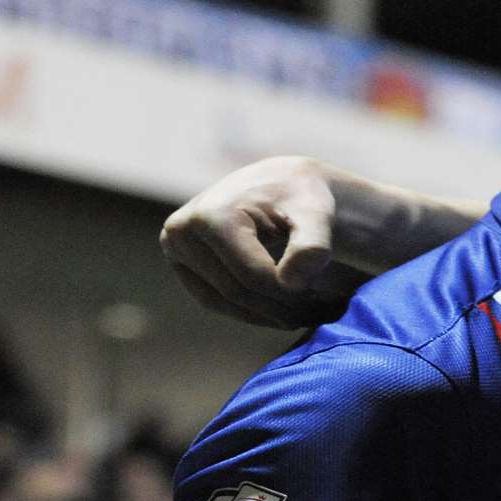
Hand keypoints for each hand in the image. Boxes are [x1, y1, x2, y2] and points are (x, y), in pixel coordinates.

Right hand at [160, 156, 362, 328]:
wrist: (282, 184)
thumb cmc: (301, 199)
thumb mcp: (316, 215)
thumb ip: (312, 245)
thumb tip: (292, 282)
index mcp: (211, 215)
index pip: (253, 276)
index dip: (292, 294)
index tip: (325, 298)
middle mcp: (181, 231)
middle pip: (235, 291)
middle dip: (280, 309)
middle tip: (320, 315)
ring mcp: (174, 247)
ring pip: (223, 302)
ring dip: (266, 316)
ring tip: (306, 315)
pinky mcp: (181, 261)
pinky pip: (214, 300)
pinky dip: (249, 311)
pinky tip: (282, 312)